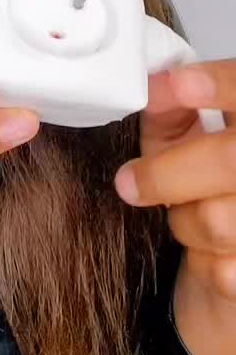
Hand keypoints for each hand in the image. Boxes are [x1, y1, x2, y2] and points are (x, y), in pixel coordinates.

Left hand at [114, 60, 235, 313]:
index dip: (219, 85)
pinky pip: (223, 271)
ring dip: (185, 222)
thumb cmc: (203, 182)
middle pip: (230, 160)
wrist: (225, 252)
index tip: (178, 84)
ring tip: (182, 216)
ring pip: (218, 221)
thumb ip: (170, 106)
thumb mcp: (182, 135)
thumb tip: (152, 86)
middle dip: (168, 174)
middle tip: (129, 182)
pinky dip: (202, 262)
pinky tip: (205, 253)